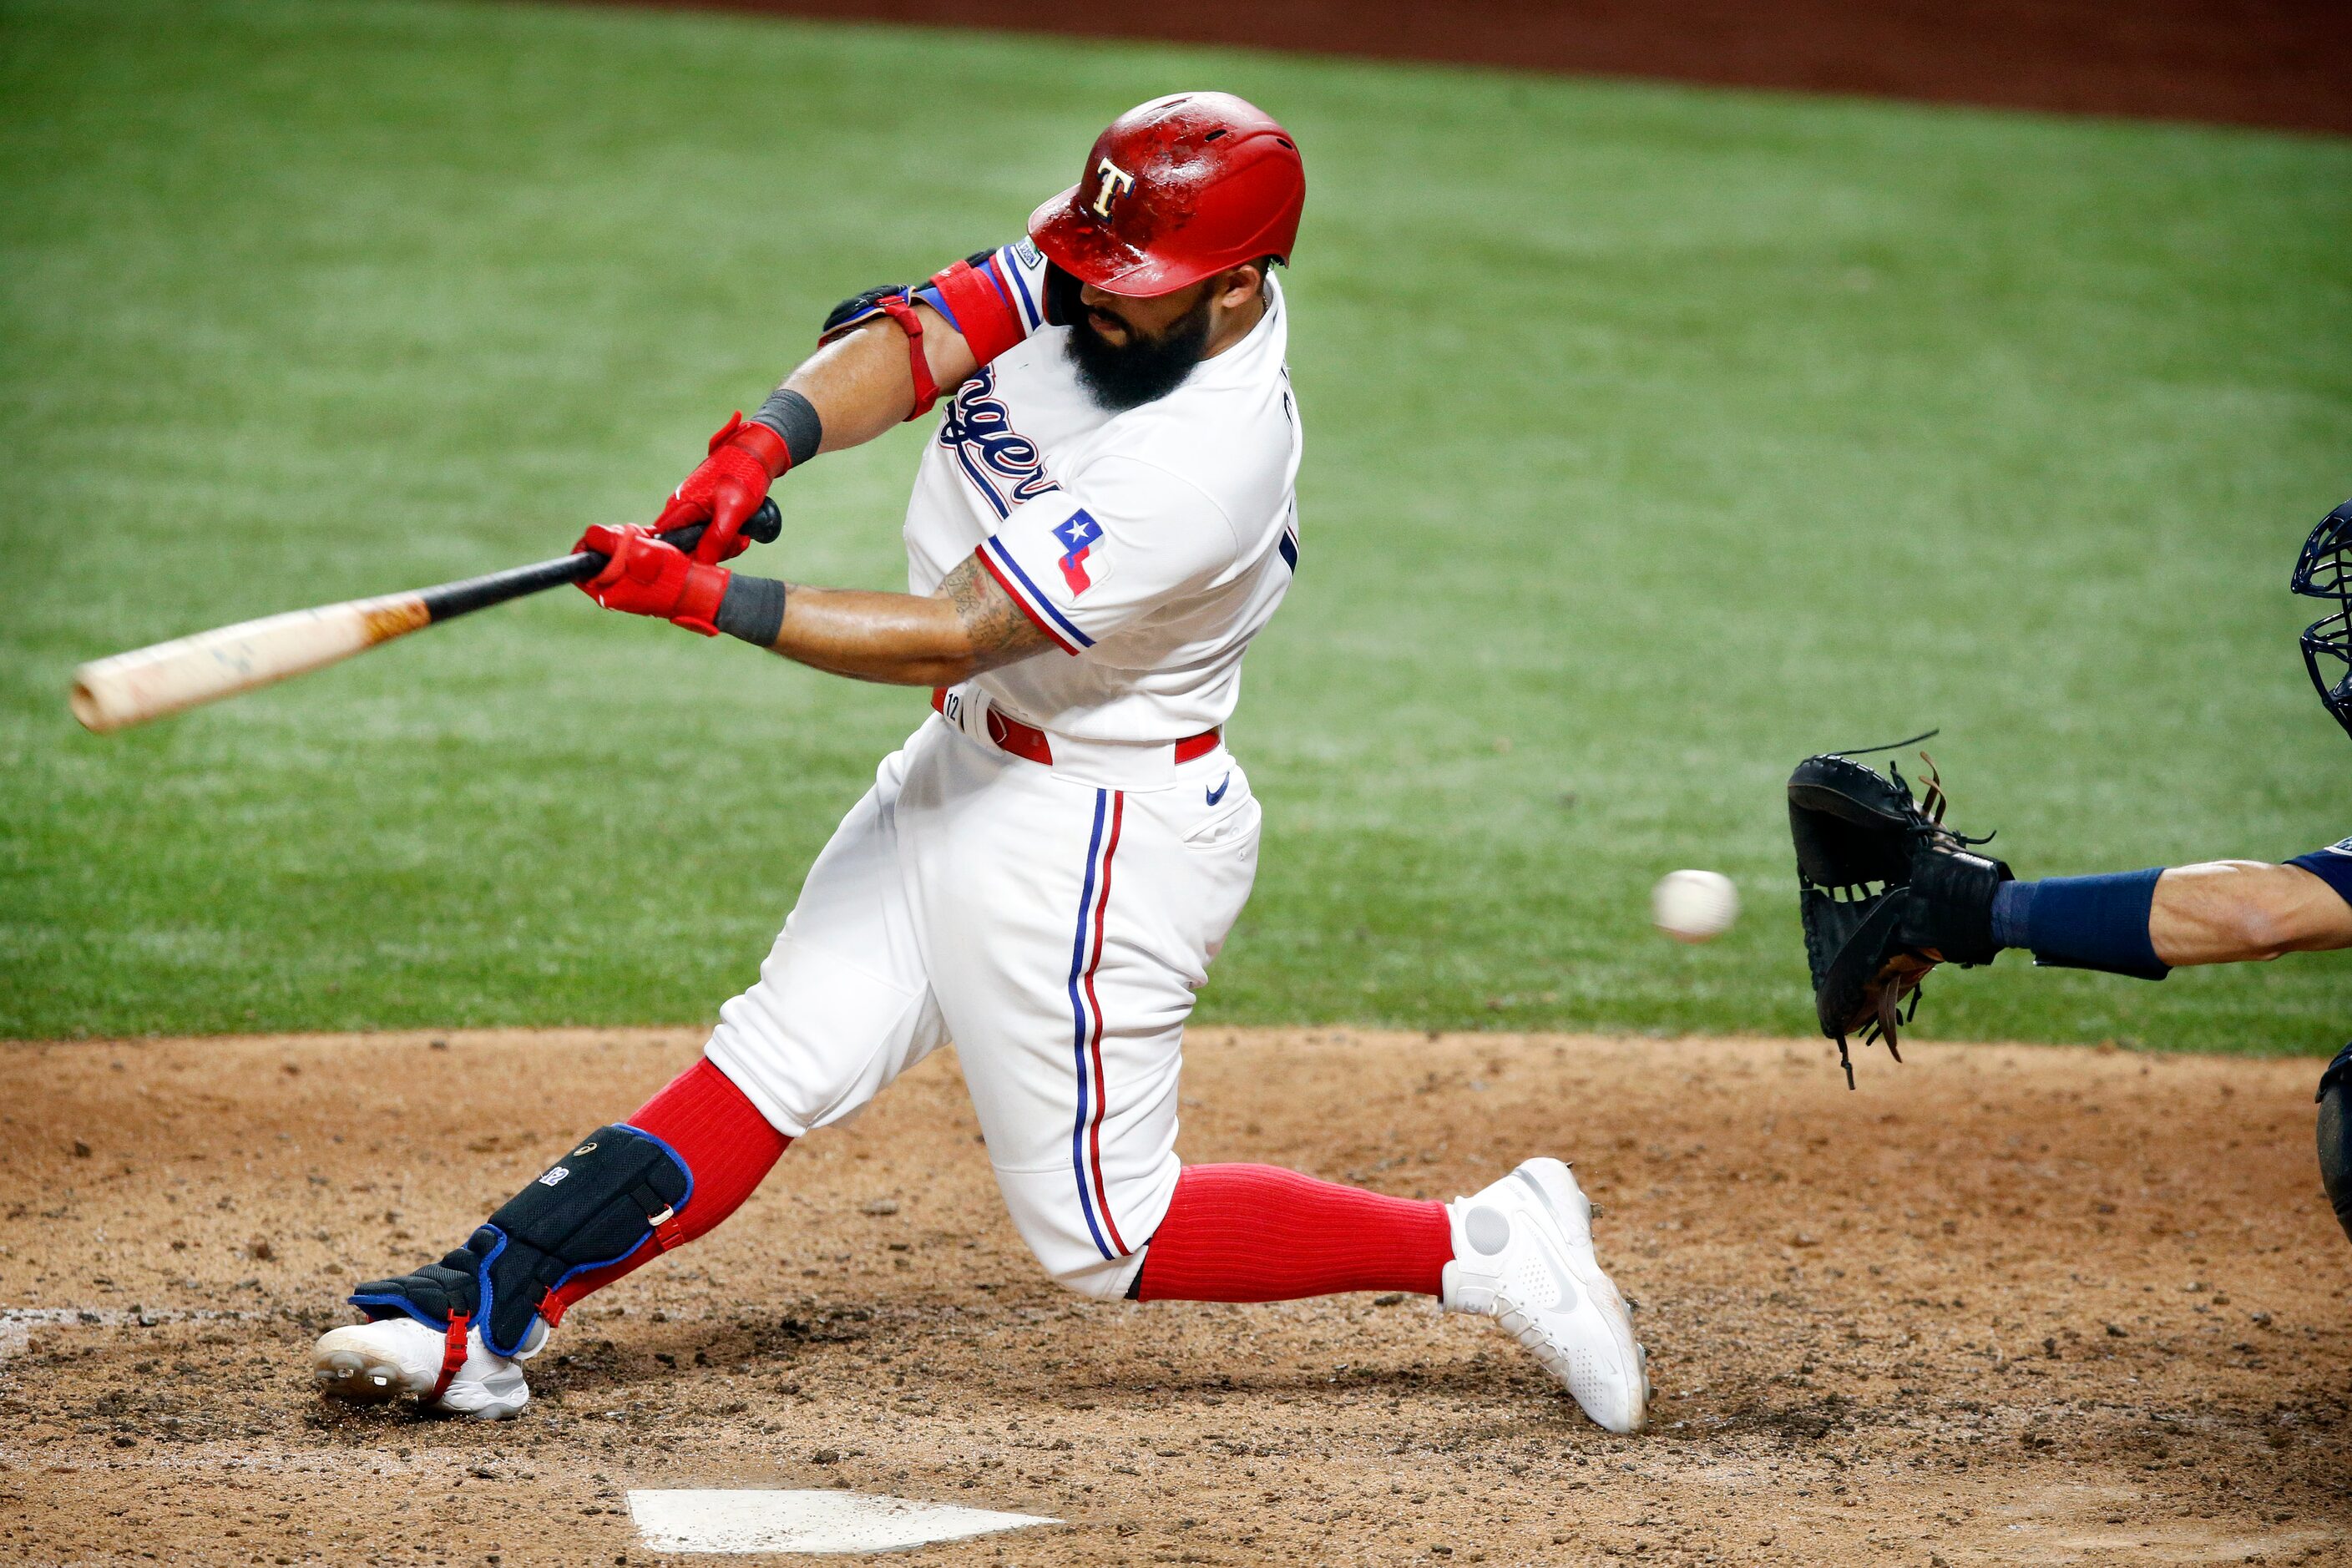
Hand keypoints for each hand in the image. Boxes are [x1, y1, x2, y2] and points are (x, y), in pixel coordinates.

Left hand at [574, 524, 729, 635]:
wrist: (705, 591)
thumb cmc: (674, 574)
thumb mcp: (639, 550)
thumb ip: (609, 541)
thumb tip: (590, 535)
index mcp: (608, 592)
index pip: (582, 567)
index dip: (588, 545)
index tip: (601, 533)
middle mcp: (616, 595)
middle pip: (599, 560)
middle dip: (612, 541)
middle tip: (634, 534)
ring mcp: (630, 591)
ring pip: (616, 559)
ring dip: (628, 542)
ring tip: (647, 538)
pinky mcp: (644, 587)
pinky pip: (632, 563)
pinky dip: (639, 549)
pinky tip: (654, 544)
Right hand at [656, 412, 790, 563]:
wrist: (756, 453)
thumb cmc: (743, 476)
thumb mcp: (733, 511)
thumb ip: (716, 538)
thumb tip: (701, 562)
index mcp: (680, 508)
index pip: (667, 544)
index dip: (684, 558)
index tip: (707, 560)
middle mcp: (681, 510)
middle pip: (688, 547)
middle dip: (714, 551)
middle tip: (737, 542)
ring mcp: (694, 510)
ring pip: (704, 542)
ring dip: (725, 545)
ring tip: (743, 536)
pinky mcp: (706, 511)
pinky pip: (713, 533)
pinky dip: (728, 537)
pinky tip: (742, 532)